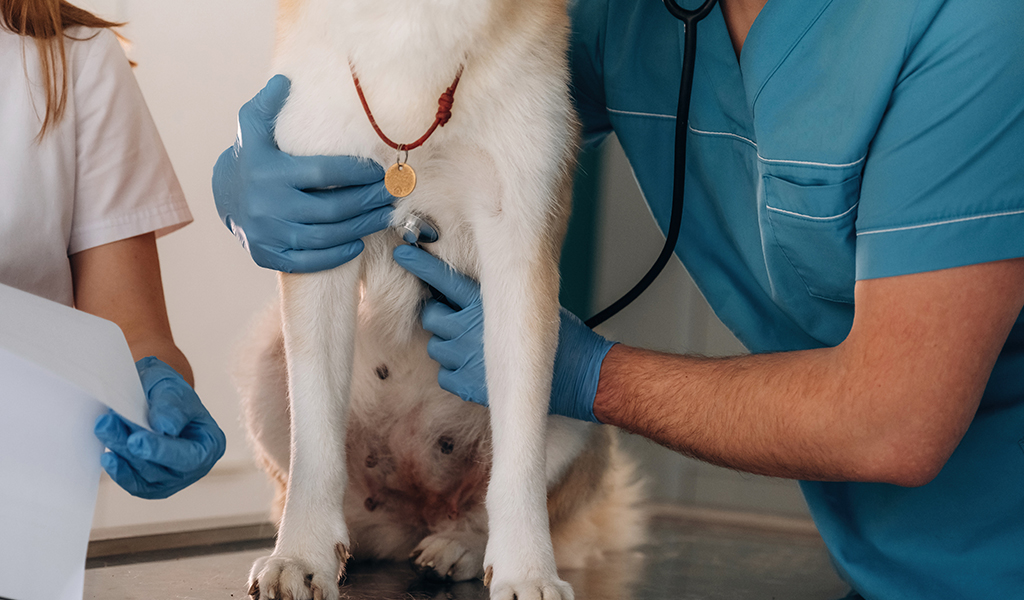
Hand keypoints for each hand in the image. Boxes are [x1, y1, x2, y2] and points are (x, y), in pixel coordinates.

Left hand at [94, 357, 226, 498]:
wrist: (156, 399)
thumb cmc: (170, 394)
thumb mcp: (175, 388)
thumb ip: (172, 405)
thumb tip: (166, 428)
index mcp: (210, 444)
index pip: (190, 456)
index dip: (163, 451)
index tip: (136, 439)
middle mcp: (195, 467)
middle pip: (166, 470)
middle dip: (134, 451)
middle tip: (108, 426)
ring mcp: (173, 478)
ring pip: (146, 477)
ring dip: (121, 454)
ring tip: (104, 427)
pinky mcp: (152, 484)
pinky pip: (135, 485)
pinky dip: (120, 471)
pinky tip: (108, 456)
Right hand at [213, 74, 394, 272]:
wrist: (224, 196)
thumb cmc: (250, 156)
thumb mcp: (253, 127)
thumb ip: (269, 104)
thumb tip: (285, 81)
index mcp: (269, 171)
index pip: (323, 173)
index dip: (356, 172)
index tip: (379, 170)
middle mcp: (268, 205)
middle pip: (330, 208)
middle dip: (367, 201)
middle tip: (391, 194)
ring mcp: (268, 233)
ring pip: (325, 236)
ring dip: (361, 227)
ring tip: (383, 215)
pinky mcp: (268, 255)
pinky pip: (309, 261)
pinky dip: (336, 255)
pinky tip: (357, 242)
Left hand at [392, 244, 615, 421]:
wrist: (579, 376)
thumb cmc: (561, 335)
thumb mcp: (529, 300)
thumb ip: (493, 296)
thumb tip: (464, 290)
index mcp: (485, 303)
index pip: (443, 278)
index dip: (419, 264)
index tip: (402, 253)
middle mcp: (470, 330)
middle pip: (431, 315)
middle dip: (440, 315)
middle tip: (458, 319)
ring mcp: (466, 360)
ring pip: (436, 346)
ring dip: (448, 344)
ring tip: (476, 347)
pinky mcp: (467, 387)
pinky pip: (444, 374)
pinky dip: (455, 371)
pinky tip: (480, 368)